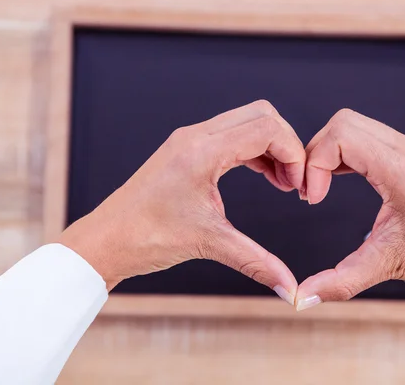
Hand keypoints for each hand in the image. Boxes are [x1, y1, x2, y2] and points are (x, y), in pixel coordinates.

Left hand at [59, 100, 304, 304]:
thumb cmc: (145, 237)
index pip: (266, 128)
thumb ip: (255, 262)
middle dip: (286, 145)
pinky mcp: (185, 150)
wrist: (106, 240)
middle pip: (261, 115)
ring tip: (282, 183)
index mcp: (202, 150)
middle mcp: (196, 136)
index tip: (298, 186)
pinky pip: (230, 136)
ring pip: (246, 122)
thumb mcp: (208, 243)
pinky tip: (262, 177)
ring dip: (270, 147)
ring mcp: (189, 140)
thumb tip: (288, 288)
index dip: (293, 153)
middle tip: (293, 182)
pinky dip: (252, 152)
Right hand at [296, 109, 404, 319]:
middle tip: (311, 190)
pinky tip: (340, 179)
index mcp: (403, 171)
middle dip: (316, 153)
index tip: (313, 198)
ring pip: (355, 125)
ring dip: (330, 152)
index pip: (340, 136)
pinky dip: (346, 153)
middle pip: (343, 122)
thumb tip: (304, 297)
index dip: (314, 164)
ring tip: (321, 187)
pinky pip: (369, 137)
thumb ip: (339, 281)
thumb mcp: (388, 266)